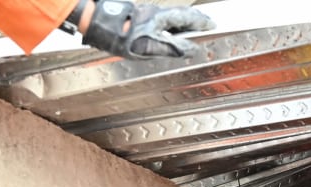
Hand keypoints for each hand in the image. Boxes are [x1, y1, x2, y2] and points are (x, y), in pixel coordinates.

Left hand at [76, 1, 214, 58]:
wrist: (99, 25)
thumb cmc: (123, 37)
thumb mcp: (151, 47)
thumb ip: (173, 48)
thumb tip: (191, 49)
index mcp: (161, 18)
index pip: (187, 18)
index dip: (201, 22)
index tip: (212, 25)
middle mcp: (155, 12)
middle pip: (180, 15)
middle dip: (194, 21)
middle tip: (205, 25)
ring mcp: (146, 13)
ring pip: (170, 17)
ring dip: (182, 23)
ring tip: (189, 31)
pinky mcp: (138, 17)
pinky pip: (160, 20)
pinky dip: (170, 25)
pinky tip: (168, 32)